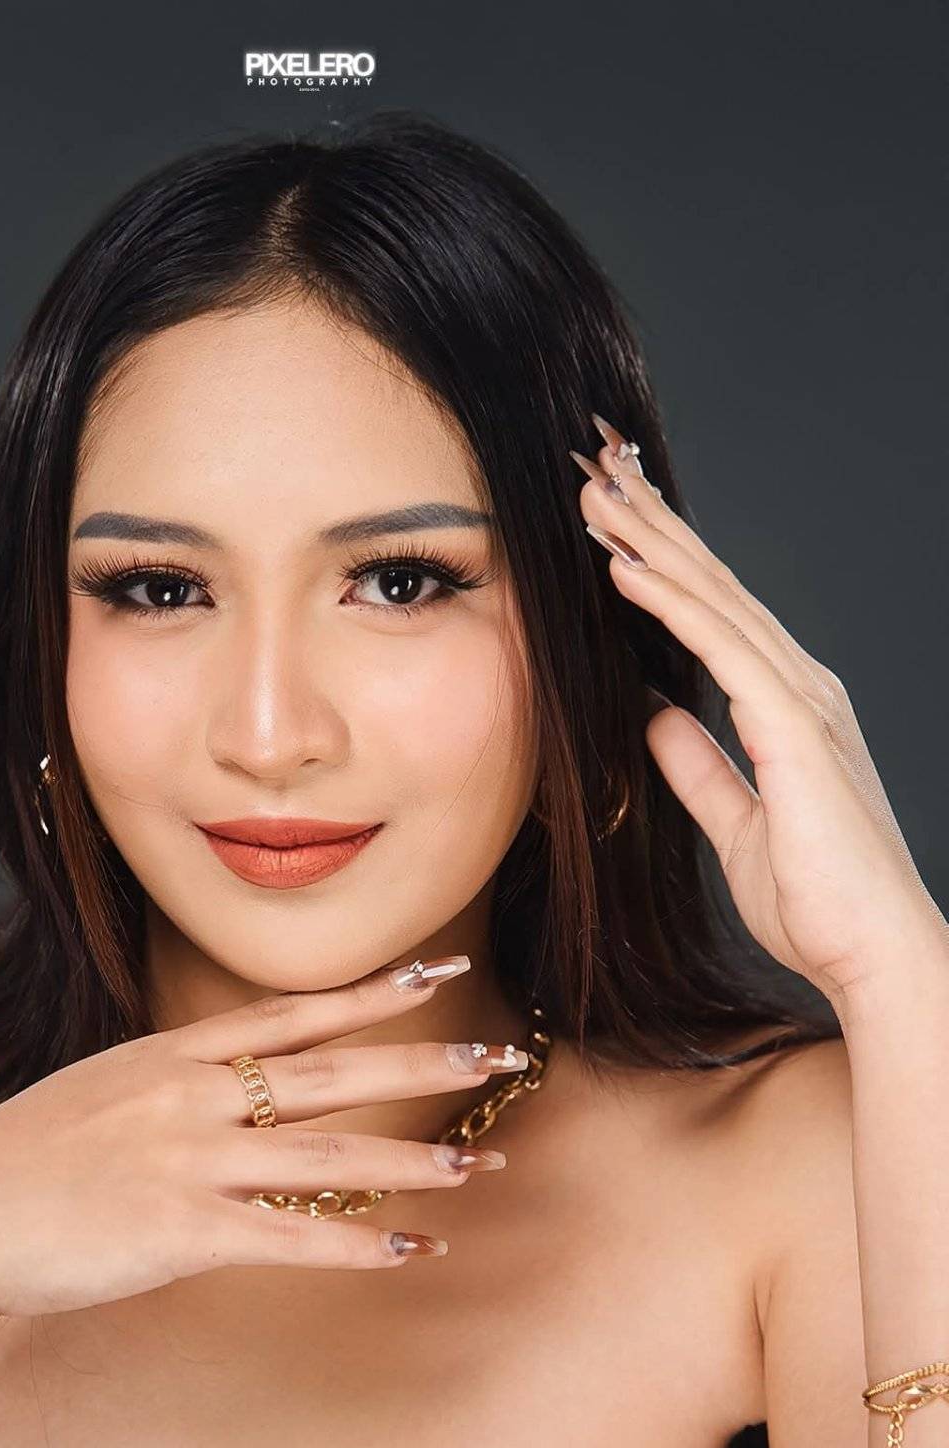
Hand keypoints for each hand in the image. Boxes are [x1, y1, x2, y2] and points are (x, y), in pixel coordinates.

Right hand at [0, 958, 519, 1323]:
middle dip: (423, 1062)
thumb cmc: (12, 1165)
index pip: (290, 1014)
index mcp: (170, 1057)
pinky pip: (290, 1234)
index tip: (435, 973)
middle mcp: (190, 1095)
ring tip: (480, 1165)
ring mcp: (187, 1159)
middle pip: (331, 1071)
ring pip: (327, 1152)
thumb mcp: (92, 1097)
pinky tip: (408, 1250)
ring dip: (412, 1161)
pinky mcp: (179, 1229)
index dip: (370, 996)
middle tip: (500, 1057)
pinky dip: (355, 1244)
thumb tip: (218, 1099)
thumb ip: (162, 1091)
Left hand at [572, 413, 946, 1010]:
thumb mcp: (736, 824)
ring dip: (651, 545)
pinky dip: (670, 602)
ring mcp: (803, 701)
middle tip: (597, 473)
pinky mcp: (795, 727)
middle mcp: (801, 689)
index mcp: (788, 709)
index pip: (714, 617)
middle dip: (654, 528)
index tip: (610, 522)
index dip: (662, 564)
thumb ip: (699, 768)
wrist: (872, 953)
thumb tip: (655, 718)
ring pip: (715, 600)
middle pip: (714, 588)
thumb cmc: (818, 903)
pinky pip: (722, 647)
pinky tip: (625, 568)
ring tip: (597, 498)